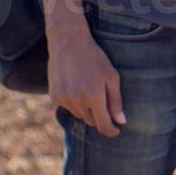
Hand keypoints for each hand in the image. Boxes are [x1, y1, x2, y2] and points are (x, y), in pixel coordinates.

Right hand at [46, 22, 127, 137]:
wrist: (68, 43)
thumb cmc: (94, 58)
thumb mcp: (111, 76)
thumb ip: (116, 101)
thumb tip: (121, 121)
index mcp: (94, 96)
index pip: (103, 125)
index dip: (111, 131)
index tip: (116, 130)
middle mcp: (77, 101)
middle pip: (91, 121)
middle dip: (99, 115)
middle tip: (102, 99)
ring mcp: (64, 100)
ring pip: (79, 114)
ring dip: (86, 108)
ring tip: (88, 87)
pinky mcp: (54, 97)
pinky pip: (68, 107)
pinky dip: (74, 102)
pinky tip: (75, 84)